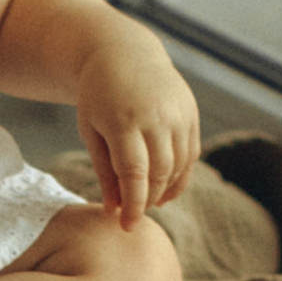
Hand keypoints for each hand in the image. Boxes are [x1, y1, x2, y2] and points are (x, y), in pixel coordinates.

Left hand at [74, 29, 200, 227]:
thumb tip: (114, 210)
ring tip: (148, 201)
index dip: (133, 204)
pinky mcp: (190, 114)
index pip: (134, 174)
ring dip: (165, 190)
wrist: (122, 54)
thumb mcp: (90, 130)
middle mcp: (155, 118)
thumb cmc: (97, 97)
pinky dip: (180, 175)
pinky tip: (166, 188)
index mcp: (123, 122)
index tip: (127, 226)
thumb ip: (104, 170)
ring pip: (179, 165)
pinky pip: (190, 153)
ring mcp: (177, 114)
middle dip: (148, 199)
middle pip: (160, 173)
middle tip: (135, 214)